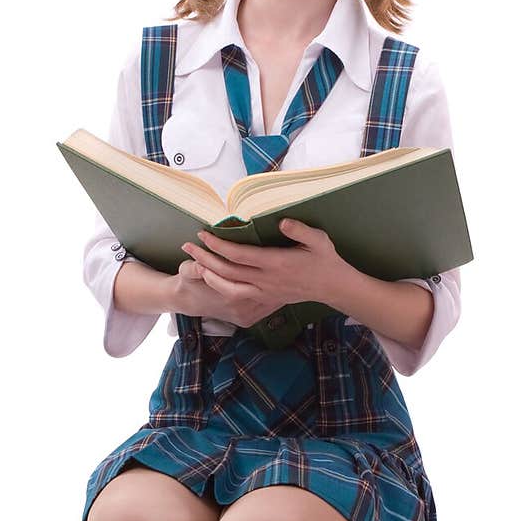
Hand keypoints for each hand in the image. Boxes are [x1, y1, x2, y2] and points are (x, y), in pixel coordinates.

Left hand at [179, 219, 352, 329]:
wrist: (333, 288)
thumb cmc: (326, 260)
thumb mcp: (319, 240)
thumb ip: (300, 230)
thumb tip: (282, 222)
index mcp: (276, 263)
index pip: (239, 254)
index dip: (218, 244)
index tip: (204, 233)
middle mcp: (266, 279)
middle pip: (227, 270)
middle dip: (204, 257)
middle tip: (188, 245)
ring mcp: (264, 291)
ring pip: (228, 287)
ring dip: (209, 275)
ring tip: (194, 263)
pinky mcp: (265, 298)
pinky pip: (238, 295)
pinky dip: (221, 287)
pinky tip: (212, 278)